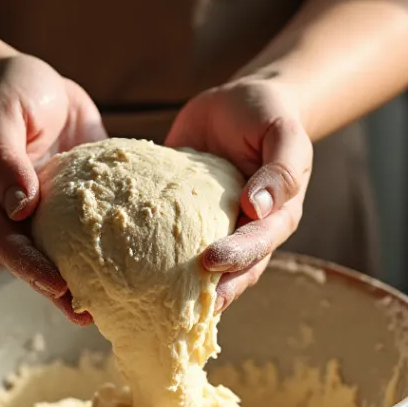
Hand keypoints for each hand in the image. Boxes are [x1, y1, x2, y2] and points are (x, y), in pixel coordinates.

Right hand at [0, 54, 104, 323]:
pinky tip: (148, 259)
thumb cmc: (9, 93)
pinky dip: (120, 244)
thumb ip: (5, 158)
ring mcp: (58, 210)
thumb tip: (21, 206)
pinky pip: (104, 224)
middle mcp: (25, 214)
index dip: (29, 269)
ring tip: (120, 305)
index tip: (56, 285)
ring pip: (71, 253)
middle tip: (90, 316)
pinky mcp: (88, 199)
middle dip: (61, 291)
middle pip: (38, 262)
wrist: (37, 80)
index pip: (8, 244)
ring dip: (91, 280)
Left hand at [166, 77, 311, 311]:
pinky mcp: (184, 218)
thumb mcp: (283, 134)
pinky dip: (152, 253)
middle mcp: (245, 231)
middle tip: (177, 300)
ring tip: (151, 304)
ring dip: (179, 286)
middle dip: (207, 287)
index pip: (259, 245)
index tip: (211, 262)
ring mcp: (214, 228)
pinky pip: (170, 239)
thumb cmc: (267, 116)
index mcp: (276, 218)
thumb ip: (281, 169)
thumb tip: (258, 207)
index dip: (237, 256)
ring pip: (199, 267)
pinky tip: (124, 266)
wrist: (238, 102)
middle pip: (231, 271)